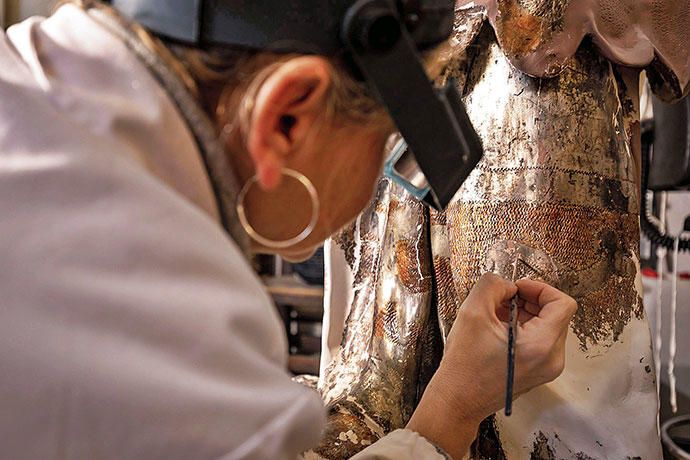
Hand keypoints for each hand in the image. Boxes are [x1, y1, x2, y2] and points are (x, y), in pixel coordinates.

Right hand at [407, 274, 576, 457]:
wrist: (458, 400)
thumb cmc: (464, 364)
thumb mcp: (473, 313)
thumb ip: (492, 285)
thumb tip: (507, 284)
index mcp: (541, 345)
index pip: (563, 304)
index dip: (540, 288)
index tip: (517, 288)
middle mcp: (552, 359)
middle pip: (556, 314)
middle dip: (529, 300)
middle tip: (503, 300)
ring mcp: (547, 368)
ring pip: (548, 326)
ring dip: (525, 313)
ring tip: (497, 315)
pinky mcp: (539, 372)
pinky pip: (541, 340)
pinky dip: (523, 328)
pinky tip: (499, 329)